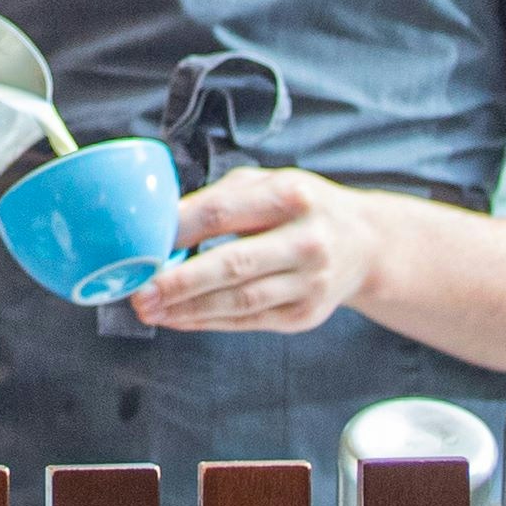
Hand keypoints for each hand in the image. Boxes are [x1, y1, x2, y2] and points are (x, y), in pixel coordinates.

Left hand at [131, 168, 385, 336]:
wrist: (366, 244)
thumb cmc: (301, 207)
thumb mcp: (269, 183)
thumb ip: (222, 198)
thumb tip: (164, 222)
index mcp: (292, 196)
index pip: (224, 213)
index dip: (179, 229)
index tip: (141, 242)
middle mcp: (306, 241)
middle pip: (232, 265)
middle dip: (180, 282)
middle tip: (140, 292)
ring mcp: (309, 283)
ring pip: (239, 302)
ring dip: (188, 310)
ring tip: (150, 310)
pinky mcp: (305, 315)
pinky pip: (248, 321)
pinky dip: (208, 322)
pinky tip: (179, 318)